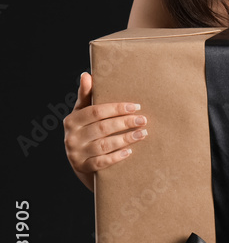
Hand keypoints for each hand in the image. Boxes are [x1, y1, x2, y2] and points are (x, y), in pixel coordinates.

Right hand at [64, 72, 146, 188]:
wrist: (82, 163)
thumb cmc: (86, 132)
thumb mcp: (83, 114)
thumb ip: (86, 96)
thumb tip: (87, 75)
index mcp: (72, 120)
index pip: (96, 112)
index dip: (117, 108)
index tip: (136, 107)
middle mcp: (71, 137)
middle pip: (102, 128)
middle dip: (125, 123)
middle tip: (143, 120)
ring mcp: (76, 154)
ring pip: (104, 145)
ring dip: (125, 139)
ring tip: (142, 133)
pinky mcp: (83, 168)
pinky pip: (102, 162)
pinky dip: (116, 156)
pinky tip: (130, 151)